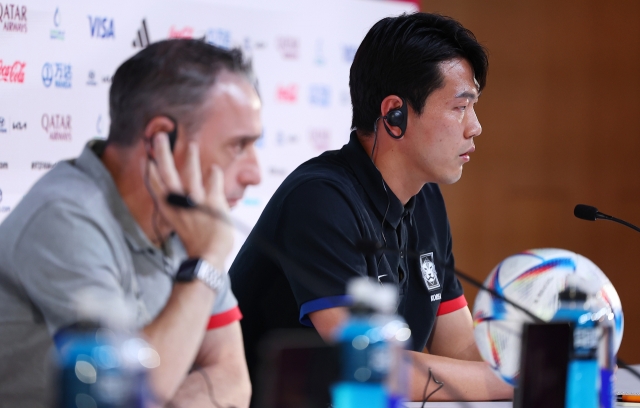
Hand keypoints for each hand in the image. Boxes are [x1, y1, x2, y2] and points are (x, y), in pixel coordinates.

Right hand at [146, 132, 232, 268]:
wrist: (209, 255)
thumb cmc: (195, 241)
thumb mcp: (180, 224)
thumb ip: (178, 207)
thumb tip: (175, 195)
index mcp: (168, 209)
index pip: (155, 186)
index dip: (150, 170)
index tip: (147, 157)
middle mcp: (179, 203)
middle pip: (167, 173)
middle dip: (162, 153)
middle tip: (160, 137)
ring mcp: (195, 201)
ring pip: (191, 172)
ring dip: (190, 157)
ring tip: (192, 145)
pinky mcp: (212, 201)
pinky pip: (213, 180)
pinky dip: (214, 173)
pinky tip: (214, 168)